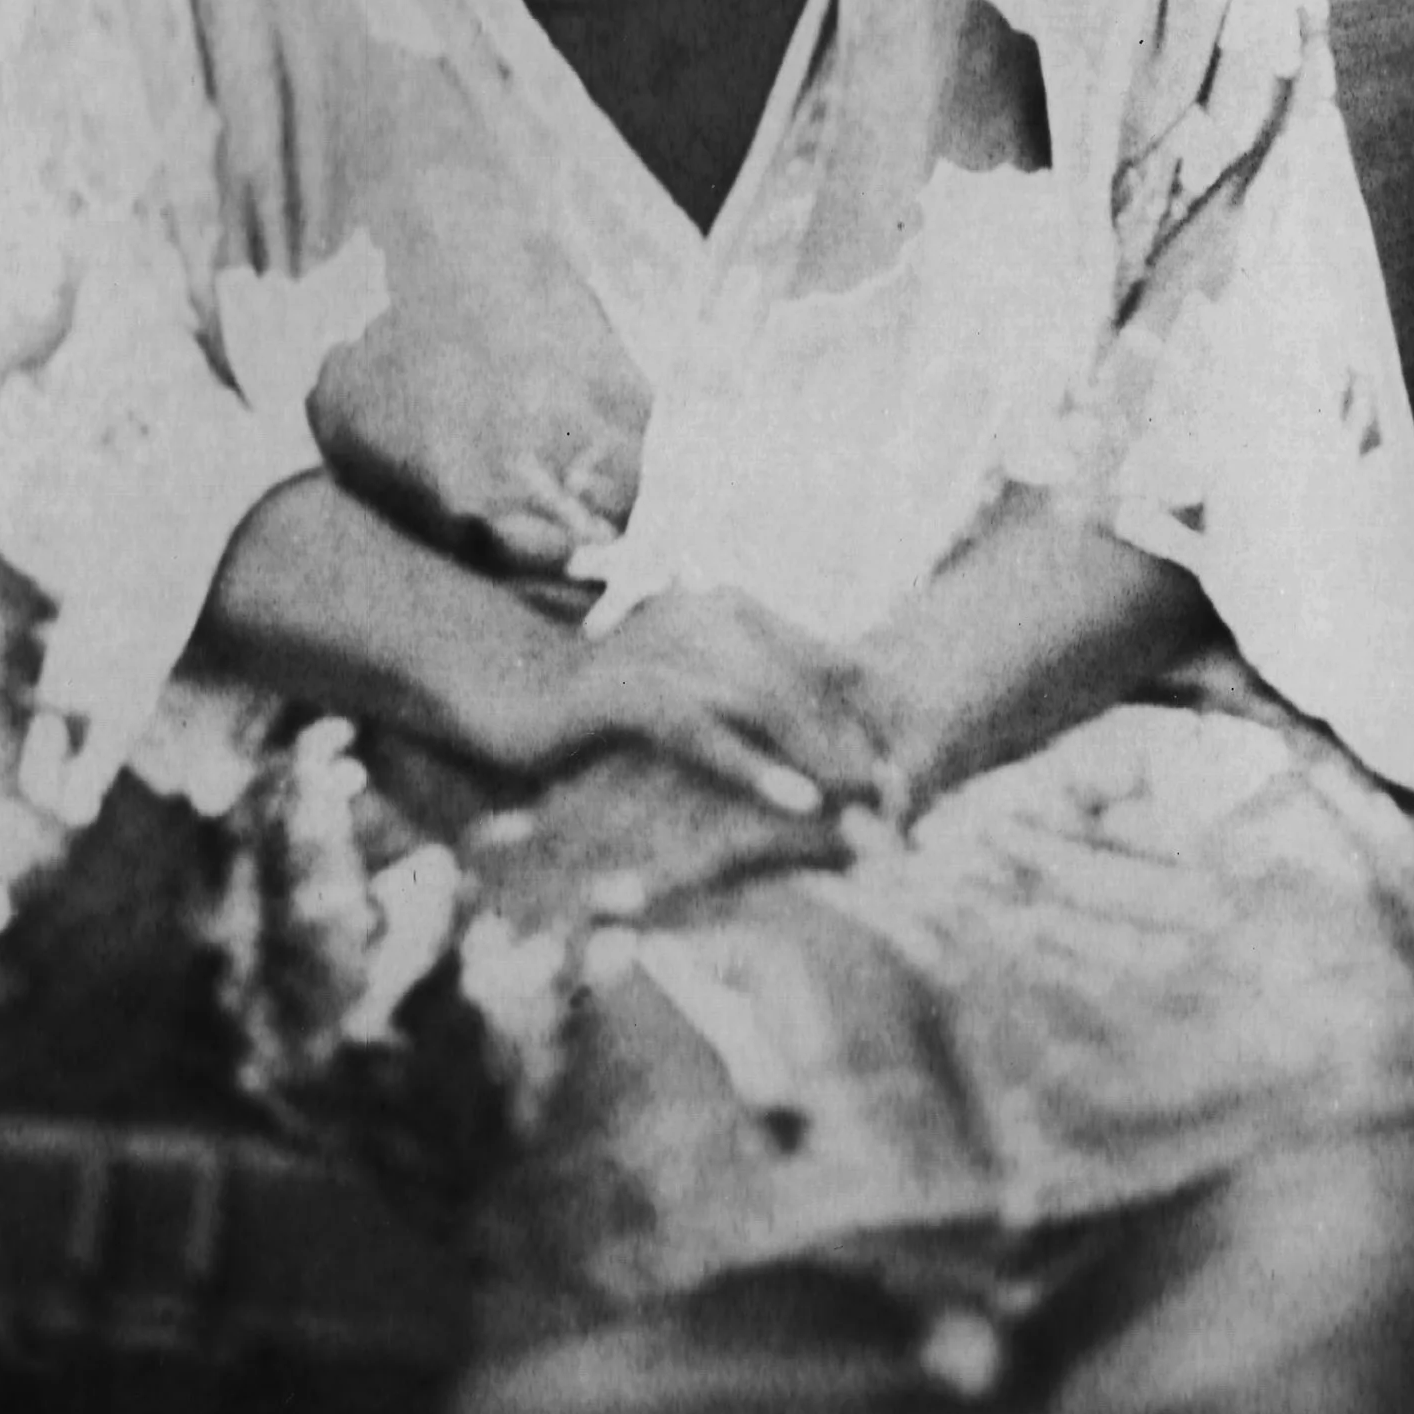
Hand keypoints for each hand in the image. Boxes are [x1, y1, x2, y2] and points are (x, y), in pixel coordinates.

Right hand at [570, 586, 901, 822]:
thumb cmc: (605, 701)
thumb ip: (751, 704)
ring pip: (766, 706)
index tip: (909, 767)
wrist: (503, 687)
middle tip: (908, 797)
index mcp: (727, 608)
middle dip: (857, 740)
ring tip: (873, 806)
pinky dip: (754, 768)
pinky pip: (704, 734)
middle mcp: (703, 617)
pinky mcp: (626, 693)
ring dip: (824, 760)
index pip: (819, 660)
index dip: (868, 714)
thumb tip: (827, 740)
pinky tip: (799, 803)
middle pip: (805, 682)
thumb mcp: (692, 694)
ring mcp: (664, 650)